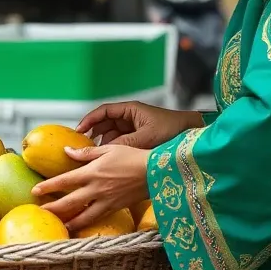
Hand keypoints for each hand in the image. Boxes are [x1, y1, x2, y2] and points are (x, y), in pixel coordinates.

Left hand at [35, 144, 149, 231]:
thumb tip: (67, 151)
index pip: (64, 181)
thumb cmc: (133, 156)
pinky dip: (86, 223)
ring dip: (68, 221)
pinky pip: (97, 218)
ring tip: (58, 224)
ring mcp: (105, 201)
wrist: (155, 172)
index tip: (35, 191)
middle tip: (41, 210)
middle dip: (53, 208)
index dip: (48, 187)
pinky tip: (80, 225)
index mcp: (92, 172)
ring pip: (82, 216)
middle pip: (69, 202)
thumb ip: (86, 152)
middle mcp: (96, 189)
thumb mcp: (109, 149)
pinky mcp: (115, 208)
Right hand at [78, 101, 202, 150]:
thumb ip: (126, 143)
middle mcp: (129, 117)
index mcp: (130, 109)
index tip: (78, 130)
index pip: (103, 111)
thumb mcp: (147, 136)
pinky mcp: (138, 139)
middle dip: (94, 135)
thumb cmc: (172, 128)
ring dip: (104, 145)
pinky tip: (109, 160)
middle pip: (104, 124)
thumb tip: (106, 152)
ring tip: (94, 157)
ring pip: (111, 136)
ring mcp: (133, 128)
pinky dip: (113, 150)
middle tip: (84, 149)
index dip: (89, 120)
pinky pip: (120, 143)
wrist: (192, 134)